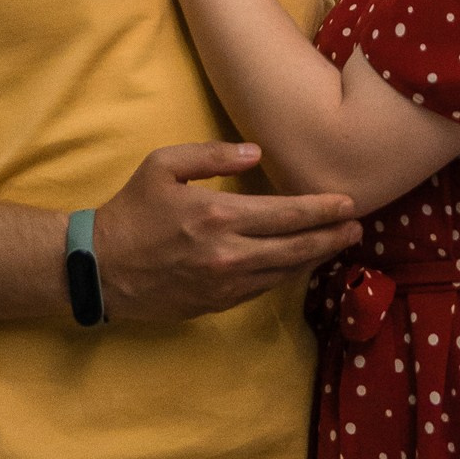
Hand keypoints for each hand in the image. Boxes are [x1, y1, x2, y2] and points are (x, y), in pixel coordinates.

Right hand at [94, 141, 359, 317]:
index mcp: (218, 215)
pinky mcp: (217, 304)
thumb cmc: (132, 209)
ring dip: (316, 258)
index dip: (322, 209)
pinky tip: (299, 264)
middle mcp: (229, 254)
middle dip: (332, 237)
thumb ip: (212, 155)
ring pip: (285, 272)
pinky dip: (287, 275)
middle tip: (358, 227)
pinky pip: (264, 289)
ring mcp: (225, 284)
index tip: (349, 203)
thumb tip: (256, 154)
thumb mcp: (163, 165)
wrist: (101, 268)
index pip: (287, 213)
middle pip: (297, 247)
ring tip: (339, 244)